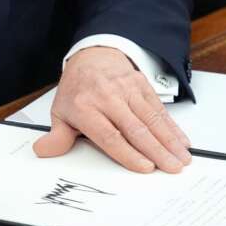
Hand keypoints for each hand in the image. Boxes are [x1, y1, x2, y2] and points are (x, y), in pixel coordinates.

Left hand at [34, 47, 190, 172]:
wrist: (92, 56)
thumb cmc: (77, 90)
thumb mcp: (61, 112)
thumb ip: (57, 136)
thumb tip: (43, 151)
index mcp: (85, 107)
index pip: (109, 135)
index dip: (128, 153)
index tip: (145, 167)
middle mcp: (107, 96)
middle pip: (135, 128)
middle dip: (156, 151)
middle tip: (172, 168)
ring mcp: (126, 89)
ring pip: (151, 118)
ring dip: (169, 140)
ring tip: (182, 159)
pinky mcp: (141, 84)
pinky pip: (159, 108)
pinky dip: (172, 126)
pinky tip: (182, 141)